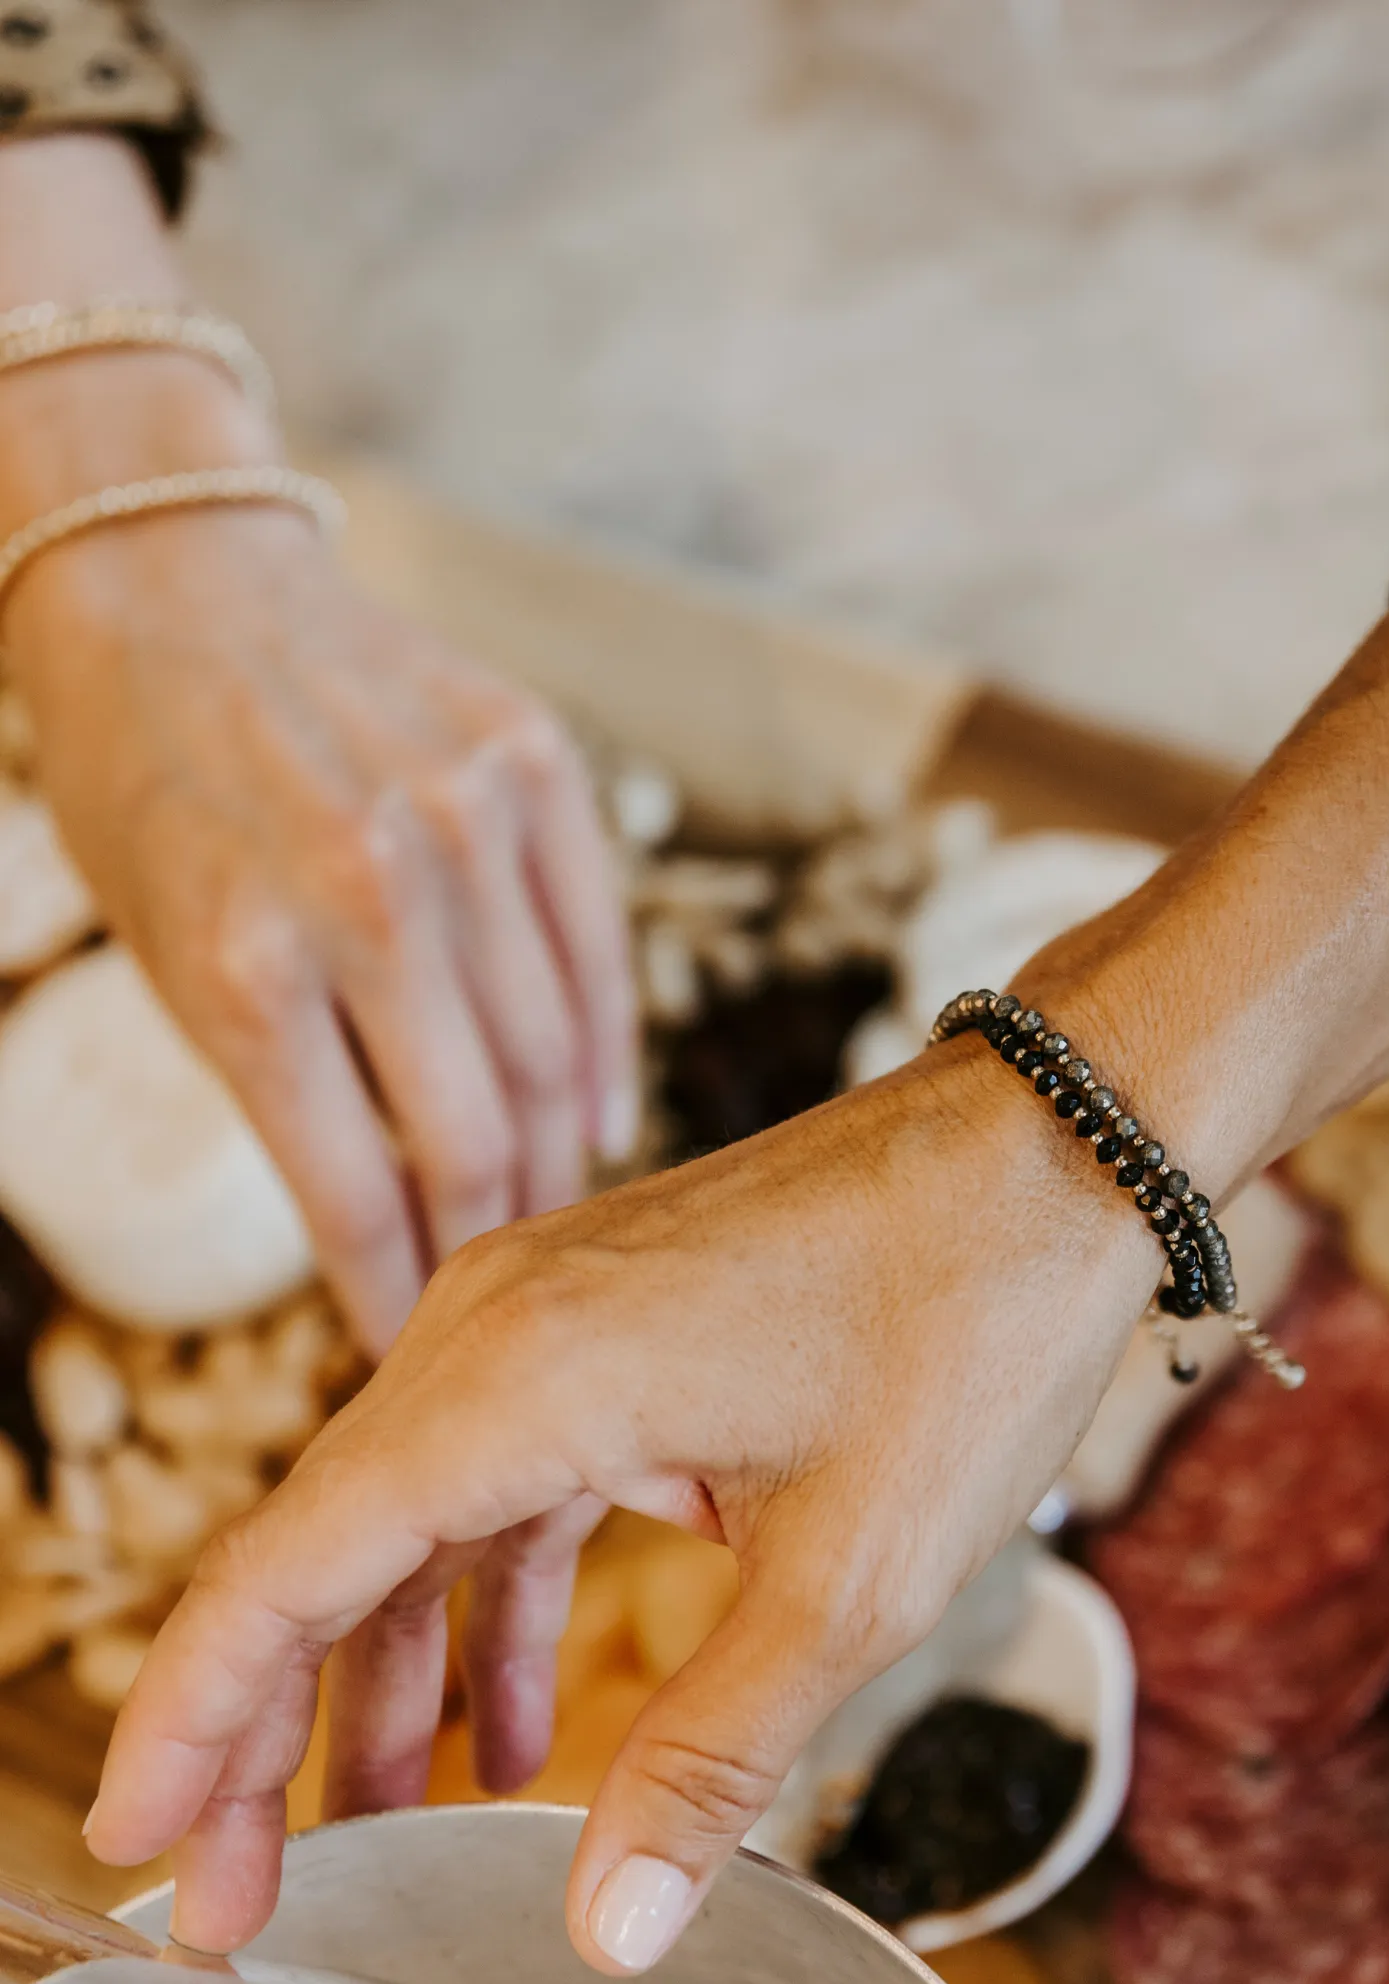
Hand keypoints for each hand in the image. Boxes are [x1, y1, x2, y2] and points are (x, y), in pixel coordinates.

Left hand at [7, 498, 636, 1352]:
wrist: (181, 587)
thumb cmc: (149, 787)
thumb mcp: (167, 951)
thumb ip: (282, 1084)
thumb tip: (396, 1218)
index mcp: (245, 965)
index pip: (356, 1194)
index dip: (392, 1296)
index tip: (411, 1357)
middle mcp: (370, 895)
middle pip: (479, 1139)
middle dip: (489, 1249)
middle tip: (497, 1306)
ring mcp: (468, 822)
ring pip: (555, 1055)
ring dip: (557, 1164)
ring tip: (555, 1227)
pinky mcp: (536, 768)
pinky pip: (596, 949)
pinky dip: (604, 1050)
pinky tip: (600, 1113)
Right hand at [84, 1031, 1170, 1973]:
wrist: (1053, 1149)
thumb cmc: (966, 1319)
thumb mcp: (851, 1576)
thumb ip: (713, 1756)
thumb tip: (609, 1925)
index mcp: (522, 1373)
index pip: (293, 1561)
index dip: (201, 1714)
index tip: (155, 1841)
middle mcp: (496, 1322)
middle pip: (327, 1539)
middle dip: (278, 1721)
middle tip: (248, 1891)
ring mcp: (546, 1308)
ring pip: (411, 1512)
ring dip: (389, 1667)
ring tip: (378, 1826)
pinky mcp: (604, 1318)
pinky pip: (502, 1472)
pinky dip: (490, 1594)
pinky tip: (509, 1722)